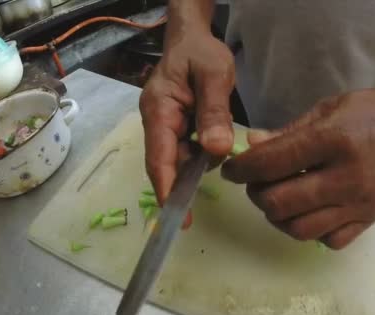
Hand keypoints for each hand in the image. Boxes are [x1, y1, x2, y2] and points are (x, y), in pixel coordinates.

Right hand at [140, 30, 234, 203]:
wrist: (191, 38)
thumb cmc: (201, 52)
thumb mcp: (214, 75)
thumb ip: (214, 112)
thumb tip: (216, 150)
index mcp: (159, 109)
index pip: (159, 157)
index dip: (168, 188)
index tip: (178, 216)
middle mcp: (156, 121)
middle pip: (166, 162)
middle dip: (184, 180)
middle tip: (205, 195)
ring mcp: (164, 125)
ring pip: (179, 157)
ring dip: (199, 162)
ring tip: (218, 144)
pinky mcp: (175, 127)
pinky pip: (186, 149)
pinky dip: (201, 153)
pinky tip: (215, 143)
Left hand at [222, 84, 374, 248]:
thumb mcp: (329, 108)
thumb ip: (288, 132)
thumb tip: (250, 145)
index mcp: (333, 140)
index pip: (271, 163)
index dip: (241, 169)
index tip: (231, 169)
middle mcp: (346, 177)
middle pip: (279, 203)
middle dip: (256, 194)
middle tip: (255, 182)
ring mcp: (360, 203)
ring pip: (298, 229)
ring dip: (277, 216)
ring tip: (278, 197)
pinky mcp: (371, 220)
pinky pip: (328, 241)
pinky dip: (308, 230)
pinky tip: (307, 210)